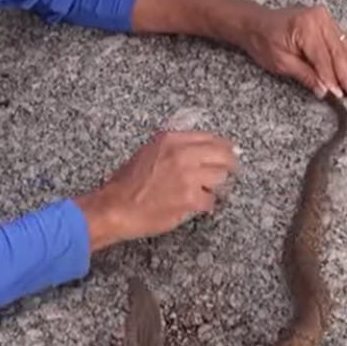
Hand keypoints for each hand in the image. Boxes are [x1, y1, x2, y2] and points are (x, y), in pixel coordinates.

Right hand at [74, 129, 238, 250]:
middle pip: (224, 155)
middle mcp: (182, 154)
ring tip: (202, 191)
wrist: (115, 207)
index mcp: (171, 140)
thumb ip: (174, 148)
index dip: (224, 147)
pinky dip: (204, 205)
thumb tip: (199, 150)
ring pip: (220, 178)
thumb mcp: (148, 152)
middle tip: (231, 171)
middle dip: (229, 164)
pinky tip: (194, 205)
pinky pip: (210, 200)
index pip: (211, 138)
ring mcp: (188, 176)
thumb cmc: (126, 184)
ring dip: (214, 186)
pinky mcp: (190, 198)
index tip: (229, 152)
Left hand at [238, 4, 346, 100]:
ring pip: (346, 46)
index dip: (334, 79)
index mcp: (305, 27)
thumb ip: (305, 75)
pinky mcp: (326, 21)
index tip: (343, 94)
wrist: (254, 22)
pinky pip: (345, 39)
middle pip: (339, 53)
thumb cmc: (262, 41)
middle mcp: (318, 19)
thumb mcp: (280, 62)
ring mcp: (324, 19)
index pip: (324, 59)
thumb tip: (325, 90)